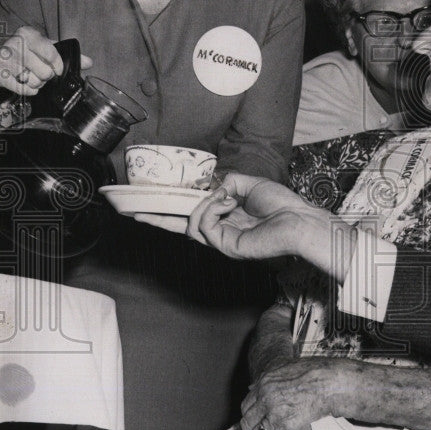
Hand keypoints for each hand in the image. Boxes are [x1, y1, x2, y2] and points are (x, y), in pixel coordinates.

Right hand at [0, 26, 92, 94]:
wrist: (6, 53)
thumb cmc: (32, 50)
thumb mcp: (50, 47)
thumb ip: (70, 54)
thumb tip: (89, 62)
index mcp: (27, 34)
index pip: (51, 54)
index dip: (58, 66)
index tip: (58, 69)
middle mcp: (12, 44)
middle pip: (43, 71)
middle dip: (47, 75)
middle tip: (43, 72)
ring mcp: (2, 58)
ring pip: (32, 81)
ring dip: (37, 82)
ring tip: (33, 75)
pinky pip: (20, 88)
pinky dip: (27, 89)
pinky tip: (26, 82)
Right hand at [137, 172, 340, 263]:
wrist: (297, 220)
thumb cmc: (281, 204)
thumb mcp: (250, 183)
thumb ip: (227, 182)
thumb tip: (212, 187)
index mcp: (227, 215)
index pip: (193, 213)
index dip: (172, 208)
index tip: (150, 201)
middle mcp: (221, 229)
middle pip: (181, 226)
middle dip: (157, 218)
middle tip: (133, 212)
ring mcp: (222, 240)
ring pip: (191, 224)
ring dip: (204, 205)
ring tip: (226, 198)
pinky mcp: (225, 246)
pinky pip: (203, 226)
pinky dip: (211, 210)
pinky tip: (228, 204)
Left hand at [241, 357, 350, 429]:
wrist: (332, 382)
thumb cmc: (315, 372)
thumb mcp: (288, 367)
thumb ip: (273, 376)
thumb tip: (261, 380)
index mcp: (265, 384)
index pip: (246, 405)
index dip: (248, 416)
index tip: (251, 423)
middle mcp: (266, 399)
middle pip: (248, 422)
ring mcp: (276, 415)